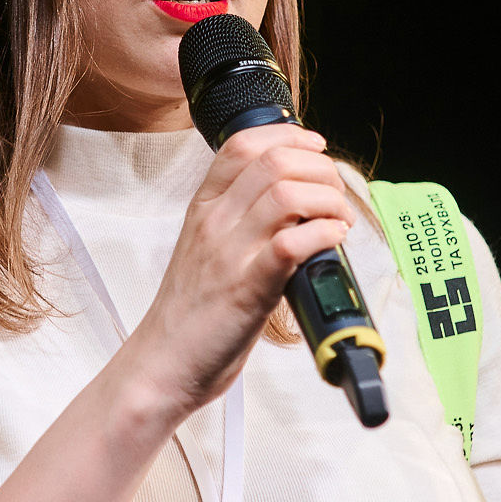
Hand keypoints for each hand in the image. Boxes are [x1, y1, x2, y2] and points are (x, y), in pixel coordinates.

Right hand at [120, 123, 352, 426]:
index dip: (289, 136)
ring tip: (338, 220)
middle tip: (335, 194)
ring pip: (287, 195)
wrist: (162, 365)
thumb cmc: (189, 313)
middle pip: (274, 162)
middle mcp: (214, 223)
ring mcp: (229, 254)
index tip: (315, 147)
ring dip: (328, 200)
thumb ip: (238, 219)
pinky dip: (323, 234)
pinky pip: (291, 242)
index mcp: (203, 208)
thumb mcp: (205, 249)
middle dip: (320, 169)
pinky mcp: (248, 289)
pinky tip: (332, 242)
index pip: (242, 144)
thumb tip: (292, 200)